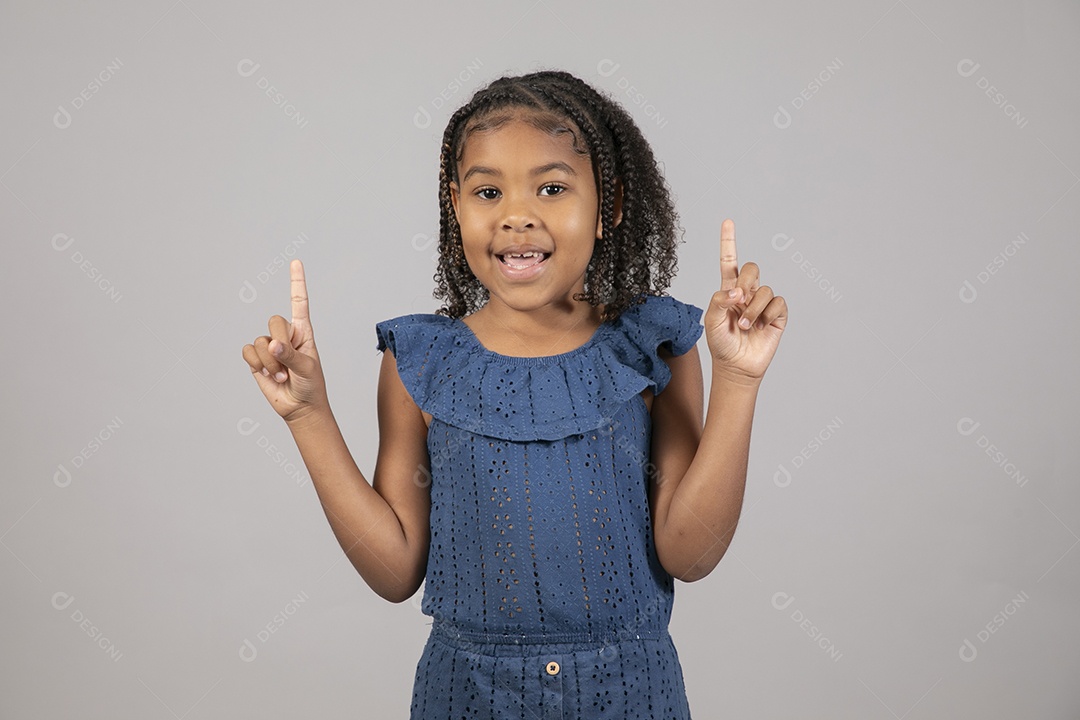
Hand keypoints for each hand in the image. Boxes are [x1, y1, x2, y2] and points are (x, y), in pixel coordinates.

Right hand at [242, 259, 328, 422]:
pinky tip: (269, 376)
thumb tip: (272, 345)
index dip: (296, 282)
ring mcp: (270, 347)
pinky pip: (248, 352)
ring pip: (260, 341)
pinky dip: (258, 365)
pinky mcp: (257, 359)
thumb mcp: (307, 369)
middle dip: (281, 345)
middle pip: (274, 321)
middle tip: (290, 365)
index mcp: (304, 332)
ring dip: (270, 363)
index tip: (295, 262)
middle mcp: (285, 335)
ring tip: (282, 376)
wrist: (299, 407)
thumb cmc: (310, 386)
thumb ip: (291, 355)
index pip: (299, 302)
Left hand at [703, 219, 787, 382]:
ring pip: (764, 290)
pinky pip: (778, 303)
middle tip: (739, 300)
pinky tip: (761, 327)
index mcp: (728, 290)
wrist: (737, 366)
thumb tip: (738, 291)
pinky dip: (768, 315)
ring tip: (744, 327)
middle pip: (753, 268)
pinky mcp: (777, 315)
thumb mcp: (711, 321)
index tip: (728, 221)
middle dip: (747, 281)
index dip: (729, 242)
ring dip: (753, 310)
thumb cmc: (721, 344)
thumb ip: (719, 301)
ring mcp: (763, 304)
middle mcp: (747, 293)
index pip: (730, 261)